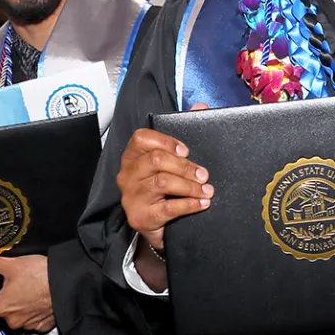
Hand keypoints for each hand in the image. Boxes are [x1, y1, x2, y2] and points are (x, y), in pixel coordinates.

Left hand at [0, 250, 54, 332]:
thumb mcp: (11, 264)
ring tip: (27, 296)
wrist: (68, 284)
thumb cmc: (39, 274)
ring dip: (20, 312)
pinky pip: (35, 323)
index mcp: (1, 307)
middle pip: (2, 316)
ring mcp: (29, 325)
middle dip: (4, 307)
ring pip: (19, 320)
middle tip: (11, 292)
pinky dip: (35, 316)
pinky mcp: (44, 326)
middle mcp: (13, 320)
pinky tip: (39, 304)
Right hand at [115, 109, 212, 264]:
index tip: (187, 151)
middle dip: (185, 166)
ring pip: (162, 182)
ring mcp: (131, 197)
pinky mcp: (140, 217)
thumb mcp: (174, 162)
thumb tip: (201, 106)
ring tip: (207, 190)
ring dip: (190, 186)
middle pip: (156, 160)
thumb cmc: (167, 190)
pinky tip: (203, 203)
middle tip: (204, 175)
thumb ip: (186, 132)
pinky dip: (189, 204)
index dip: (166, 141)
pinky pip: (168, 207)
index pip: (141, 138)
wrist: (160, 228)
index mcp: (133, 156)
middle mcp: (127, 174)